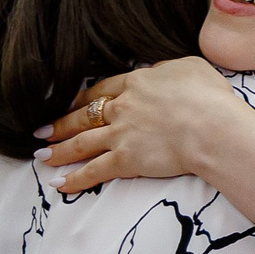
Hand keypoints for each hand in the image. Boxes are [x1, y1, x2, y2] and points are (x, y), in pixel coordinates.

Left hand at [40, 59, 250, 193]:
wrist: (212, 127)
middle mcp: (122, 107)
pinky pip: (94, 171)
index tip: (73, 103)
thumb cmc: (210, 97)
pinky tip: (60, 185)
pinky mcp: (125, 160)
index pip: (103, 89)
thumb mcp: (191, 67)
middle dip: (61, 123)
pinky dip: (75, 180)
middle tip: (43, 130)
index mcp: (137, 83)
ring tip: (43, 155)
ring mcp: (121, 134)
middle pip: (84, 115)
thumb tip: (161, 72)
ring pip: (81, 142)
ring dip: (60, 150)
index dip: (85, 97)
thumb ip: (169, 68)